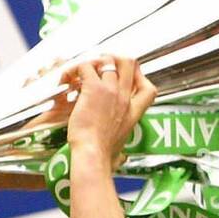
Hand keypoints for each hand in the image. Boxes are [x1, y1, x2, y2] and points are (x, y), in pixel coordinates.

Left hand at [64, 56, 156, 170]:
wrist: (93, 155)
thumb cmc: (102, 156)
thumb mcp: (119, 150)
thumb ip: (120, 149)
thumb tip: (120, 159)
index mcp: (133, 113)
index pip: (150, 88)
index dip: (140, 77)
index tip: (128, 78)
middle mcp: (125, 98)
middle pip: (130, 62)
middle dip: (115, 58)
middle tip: (100, 65)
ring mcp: (111, 91)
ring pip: (107, 59)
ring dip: (93, 61)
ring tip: (81, 72)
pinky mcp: (93, 89)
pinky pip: (86, 66)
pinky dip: (75, 69)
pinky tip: (68, 79)